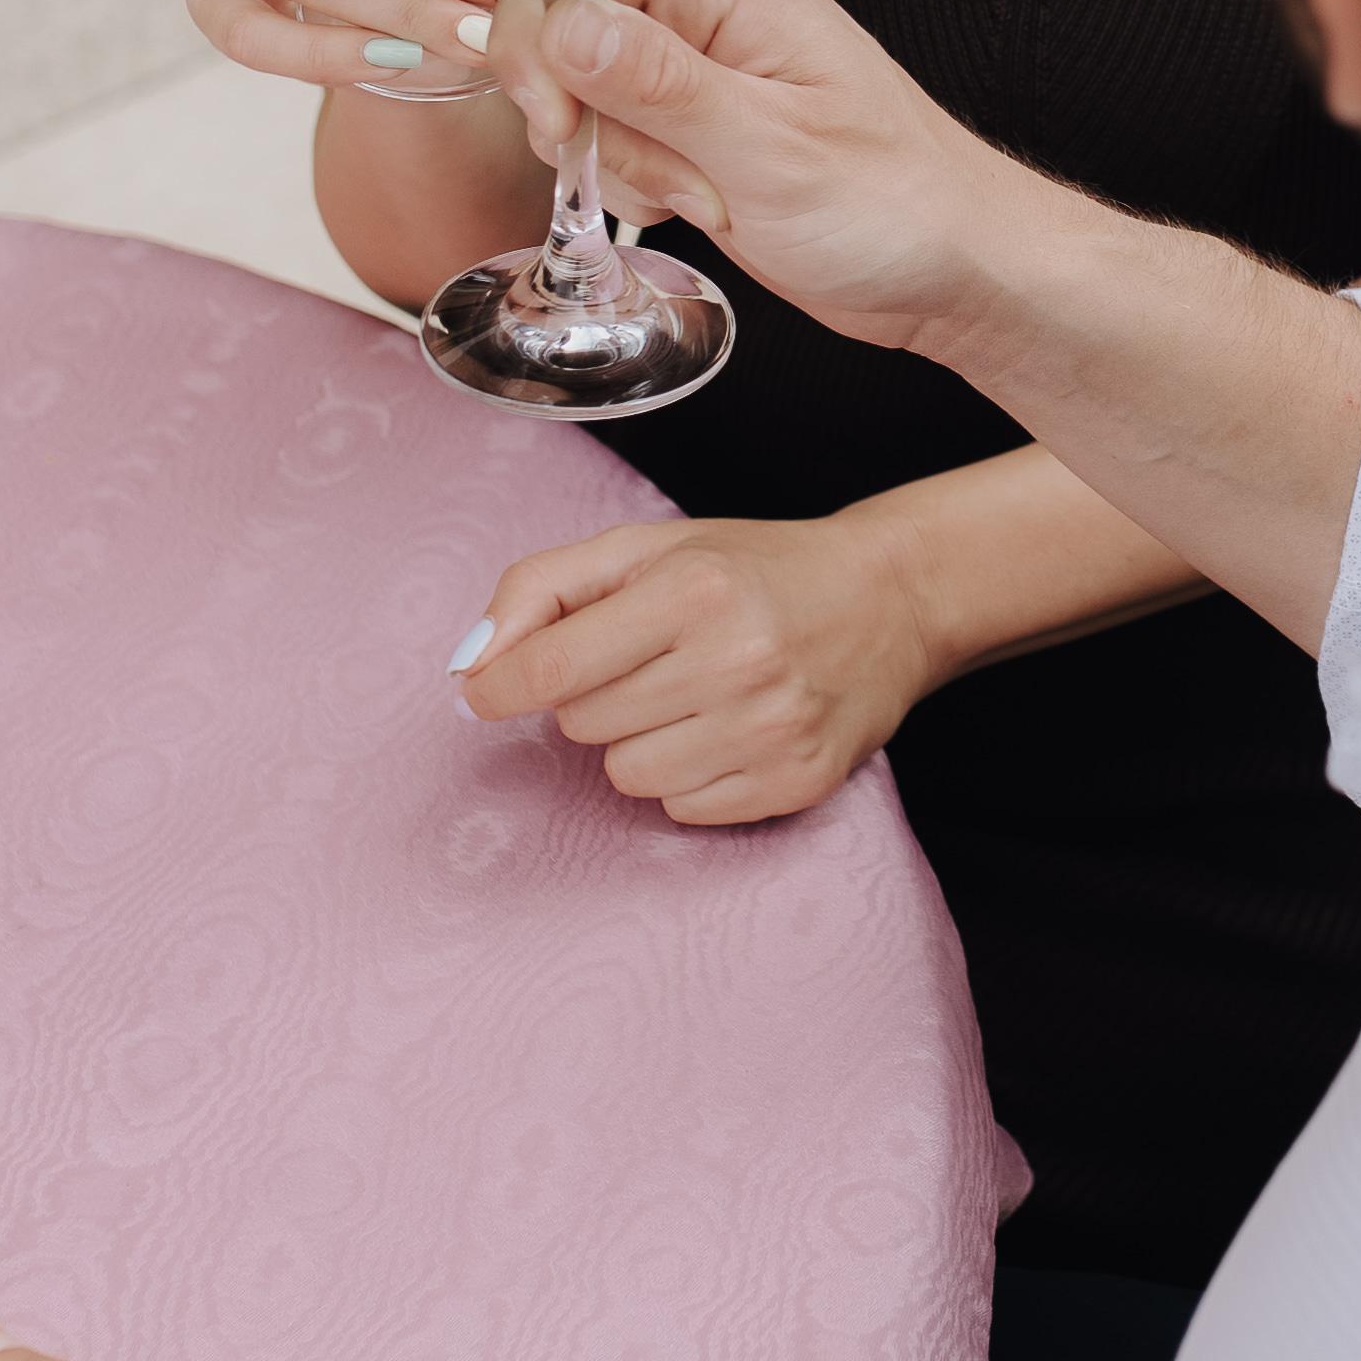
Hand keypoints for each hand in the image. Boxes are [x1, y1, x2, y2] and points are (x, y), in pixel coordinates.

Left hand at [459, 512, 940, 821]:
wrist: (888, 601)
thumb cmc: (752, 571)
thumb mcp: (645, 549)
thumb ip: (543, 589)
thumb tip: (471, 664)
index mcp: (692, 590)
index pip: (552, 669)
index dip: (501, 687)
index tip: (486, 692)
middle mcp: (736, 660)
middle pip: (584, 725)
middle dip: (595, 696)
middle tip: (648, 664)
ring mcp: (770, 729)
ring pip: (627, 777)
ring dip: (639, 742)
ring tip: (691, 699)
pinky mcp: (795, 782)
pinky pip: (682, 811)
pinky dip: (688, 777)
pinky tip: (726, 732)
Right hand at [496, 0, 1026, 354]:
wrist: (947, 268)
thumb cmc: (893, 202)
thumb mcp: (769, 147)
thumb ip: (658, 84)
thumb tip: (562, 22)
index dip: (544, 47)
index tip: (560, 125)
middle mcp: (702, 8)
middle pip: (563, 37)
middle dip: (597, 124)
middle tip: (678, 175)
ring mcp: (693, 67)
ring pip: (582, 100)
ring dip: (630, 166)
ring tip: (718, 194)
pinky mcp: (690, 122)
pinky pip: (613, 142)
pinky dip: (643, 186)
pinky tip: (708, 205)